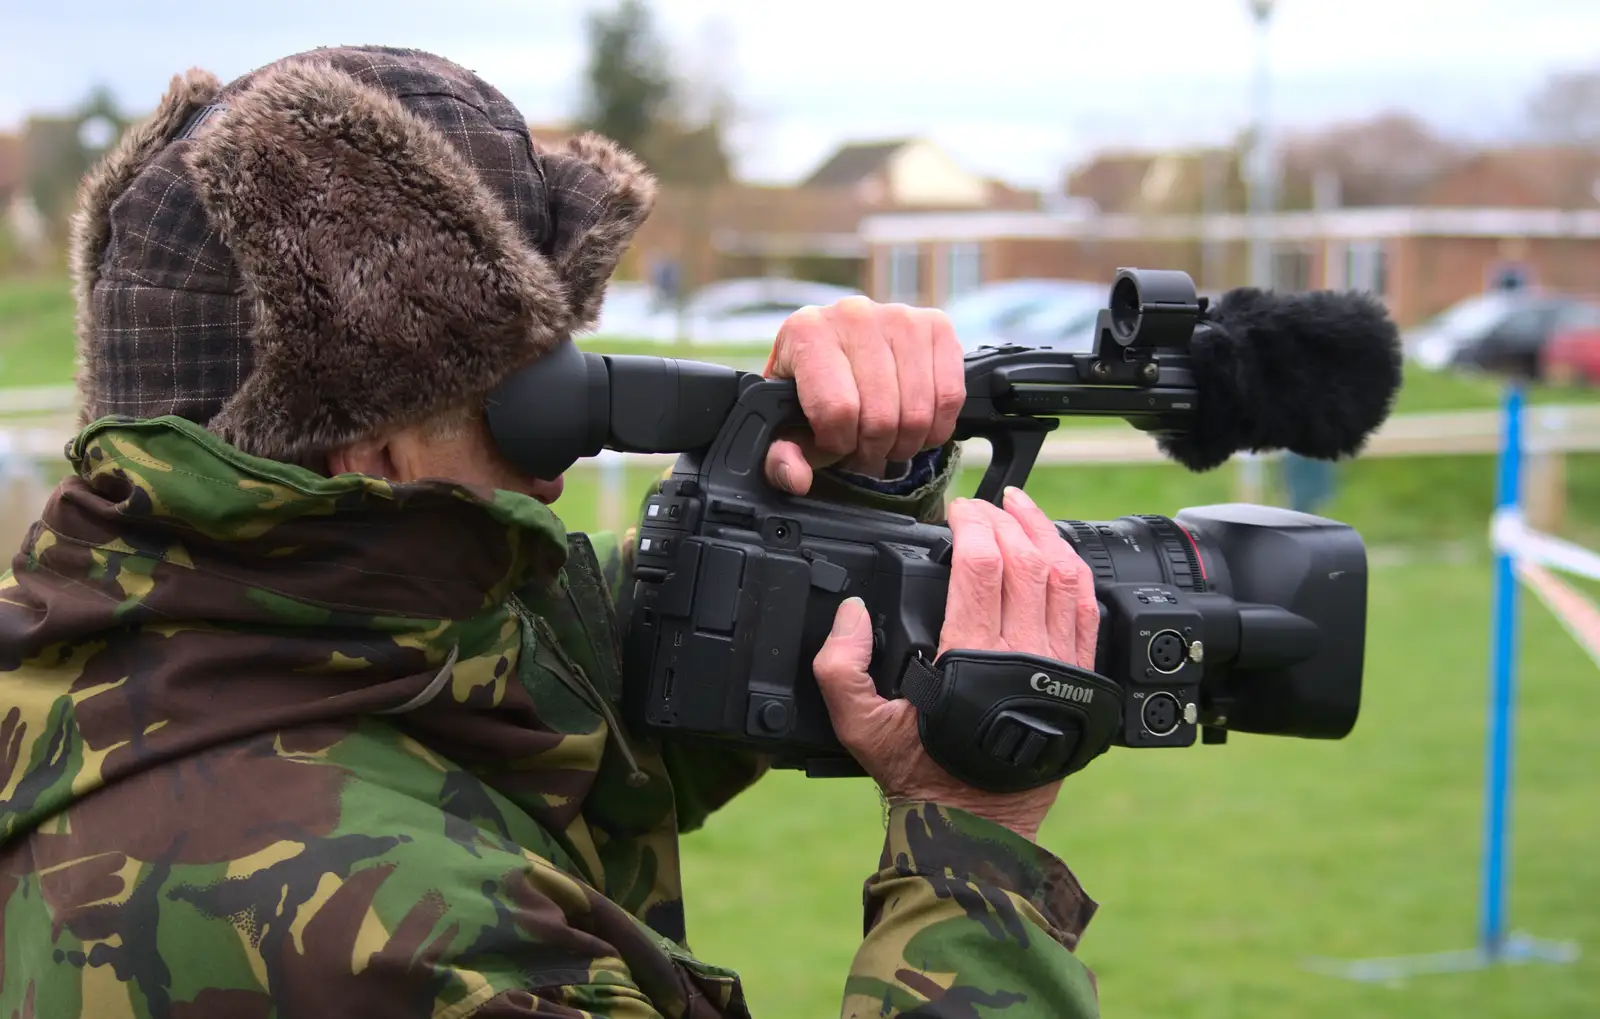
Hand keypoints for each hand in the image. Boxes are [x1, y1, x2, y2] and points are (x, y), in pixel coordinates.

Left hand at [761, 297, 964, 494]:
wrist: (839, 356)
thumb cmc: (810, 392)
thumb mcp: (785, 426)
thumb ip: (780, 457)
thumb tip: (796, 478)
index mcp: (807, 332)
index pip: (837, 409)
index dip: (838, 443)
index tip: (835, 443)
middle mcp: (853, 315)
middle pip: (881, 414)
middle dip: (874, 448)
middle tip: (865, 448)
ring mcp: (900, 316)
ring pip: (917, 410)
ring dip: (905, 441)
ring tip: (888, 439)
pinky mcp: (936, 325)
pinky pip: (950, 396)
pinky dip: (936, 427)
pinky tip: (916, 426)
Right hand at [812, 488, 1098, 841]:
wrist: (974, 825)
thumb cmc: (921, 773)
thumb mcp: (858, 726)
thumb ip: (839, 668)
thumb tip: (849, 612)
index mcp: (972, 658)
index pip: (983, 565)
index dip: (970, 524)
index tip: (956, 512)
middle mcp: (1023, 656)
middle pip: (1026, 561)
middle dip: (1005, 520)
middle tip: (982, 506)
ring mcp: (1059, 666)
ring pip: (1065, 578)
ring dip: (1045, 533)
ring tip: (1023, 509)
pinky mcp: (1081, 679)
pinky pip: (1088, 611)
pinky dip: (1075, 572)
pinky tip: (1058, 553)